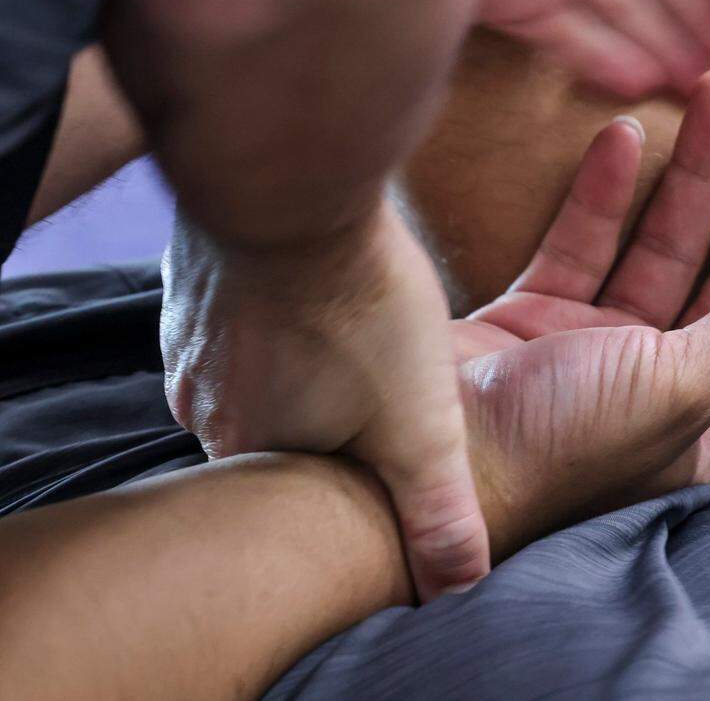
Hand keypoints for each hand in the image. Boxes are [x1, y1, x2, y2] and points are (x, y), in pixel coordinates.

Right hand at [160, 202, 489, 600]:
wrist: (292, 188)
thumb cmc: (360, 310)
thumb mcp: (422, 428)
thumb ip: (437, 511)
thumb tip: (455, 587)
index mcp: (249, 450)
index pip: (298, 488)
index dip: (348, 467)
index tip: (381, 438)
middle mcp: (198, 402)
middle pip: (277, 425)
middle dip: (326, 412)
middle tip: (374, 381)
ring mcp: (187, 337)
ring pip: (259, 367)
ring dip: (304, 358)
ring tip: (352, 332)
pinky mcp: (194, 280)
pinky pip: (242, 314)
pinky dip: (282, 310)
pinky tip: (318, 288)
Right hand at [451, 68, 709, 553]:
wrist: (420, 466)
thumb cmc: (558, 447)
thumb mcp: (679, 388)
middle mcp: (670, 390)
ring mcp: (603, 351)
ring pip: (667, 249)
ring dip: (693, 175)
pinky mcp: (543, 320)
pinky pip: (588, 245)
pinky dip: (606, 196)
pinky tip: (626, 140)